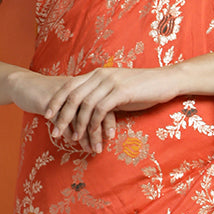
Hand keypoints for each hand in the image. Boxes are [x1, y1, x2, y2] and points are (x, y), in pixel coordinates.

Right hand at [6, 69, 116, 152]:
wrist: (24, 84)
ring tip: (88, 150)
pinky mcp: (49, 101)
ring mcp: (63, 96)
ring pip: (78, 117)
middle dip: (97, 133)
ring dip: (84, 135)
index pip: (103, 104)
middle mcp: (76, 90)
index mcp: (84, 88)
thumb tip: (98, 128)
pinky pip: (61, 119)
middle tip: (99, 150)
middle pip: (93, 111)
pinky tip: (71, 142)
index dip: (108, 121)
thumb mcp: (69, 101)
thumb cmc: (50, 96)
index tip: (111, 138)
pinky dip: (67, 131)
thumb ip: (84, 111)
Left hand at [45, 66, 181, 154]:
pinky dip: (94, 125)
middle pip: (72, 96)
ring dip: (77, 124)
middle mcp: (100, 75)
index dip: (56, 101)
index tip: (47, 115)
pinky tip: (93, 136)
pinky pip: (100, 110)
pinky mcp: (120, 92)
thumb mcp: (119, 89)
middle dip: (61, 116)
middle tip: (54, 132)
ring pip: (85, 105)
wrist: (167, 80)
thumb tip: (92, 109)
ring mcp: (110, 82)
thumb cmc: (144, 87)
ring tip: (74, 140)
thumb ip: (104, 95)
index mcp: (97, 73)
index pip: (69, 86)